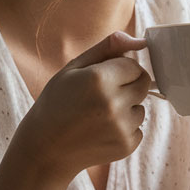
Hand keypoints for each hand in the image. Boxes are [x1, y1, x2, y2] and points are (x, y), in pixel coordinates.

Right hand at [16, 31, 150, 180]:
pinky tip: (100, 131)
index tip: (102, 78)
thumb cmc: (56, 103)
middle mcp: (114, 103)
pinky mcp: (126, 145)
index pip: (134, 66)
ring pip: (141, 109)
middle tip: (103, 96)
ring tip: (98, 116)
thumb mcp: (73, 68)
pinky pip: (138, 129)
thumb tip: (138, 41)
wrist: (45, 148)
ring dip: (126, 109)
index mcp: (99, 79)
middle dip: (128, 86)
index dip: (120, 69)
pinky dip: (124, 129)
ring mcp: (122, 127)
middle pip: (144, 85)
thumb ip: (106, 49)